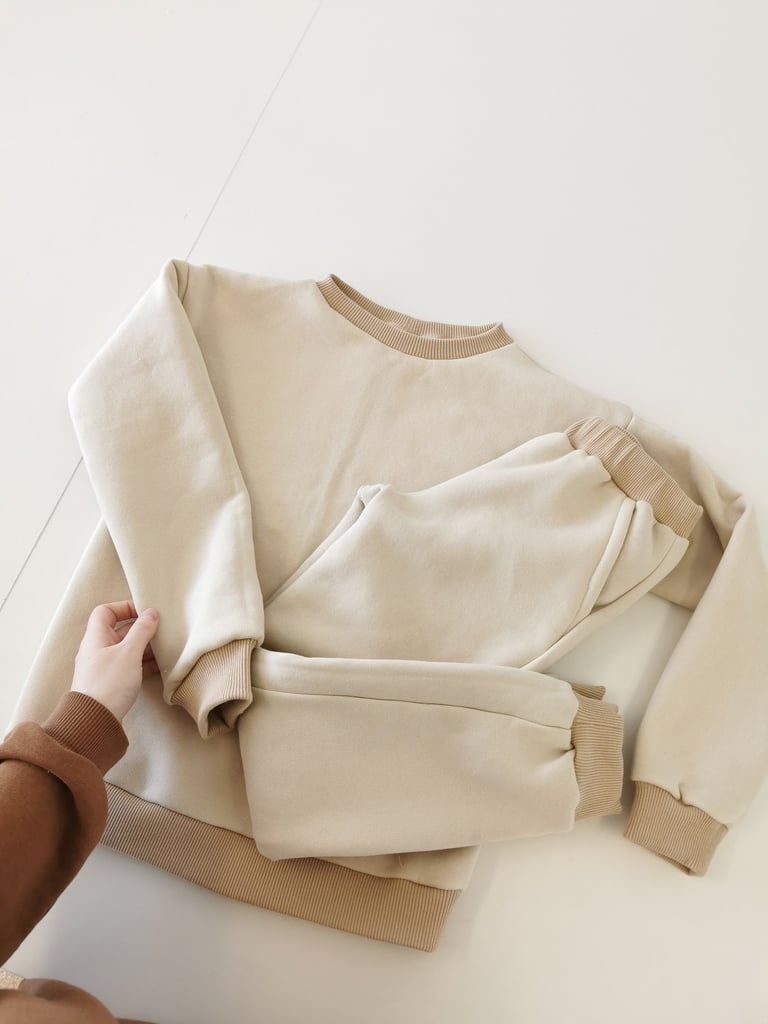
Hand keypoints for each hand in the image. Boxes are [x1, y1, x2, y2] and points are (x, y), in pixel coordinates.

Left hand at [71, 601, 159, 721]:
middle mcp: (98, 650)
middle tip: (161, 629)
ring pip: (127, 649)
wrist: (94, 721)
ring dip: (145, 647)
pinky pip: (130, 666)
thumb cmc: (109, 682)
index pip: (105, 612)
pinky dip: (144, 663)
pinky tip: (160, 666)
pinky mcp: (112, 683)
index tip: (144, 611)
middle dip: (141, 628)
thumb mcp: (129, 652)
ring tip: (164, 647)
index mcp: (96, 637)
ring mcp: (104, 667)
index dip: (124, 607)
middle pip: (120, 630)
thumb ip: (142, 631)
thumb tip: (151, 613)